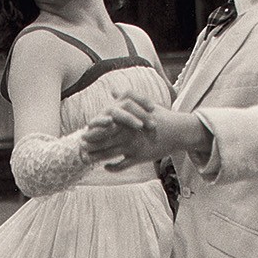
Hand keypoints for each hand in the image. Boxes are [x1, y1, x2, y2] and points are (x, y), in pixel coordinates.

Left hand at [83, 94, 211, 171]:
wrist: (178, 131)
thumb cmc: (161, 116)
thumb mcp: (144, 104)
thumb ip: (126, 97)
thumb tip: (113, 91)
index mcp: (127, 120)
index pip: (105, 126)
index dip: (93, 130)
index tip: (83, 132)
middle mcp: (127, 133)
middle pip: (103, 141)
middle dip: (90, 145)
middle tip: (79, 148)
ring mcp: (132, 146)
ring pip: (109, 154)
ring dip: (96, 157)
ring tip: (86, 159)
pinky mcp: (139, 157)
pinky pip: (122, 165)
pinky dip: (112, 167)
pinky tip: (106, 167)